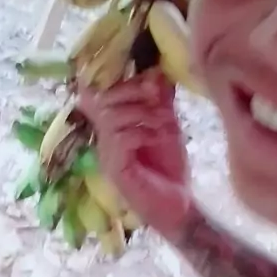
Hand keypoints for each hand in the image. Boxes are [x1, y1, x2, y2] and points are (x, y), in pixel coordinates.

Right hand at [78, 69, 190, 235]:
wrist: (179, 205)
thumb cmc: (169, 167)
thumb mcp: (167, 126)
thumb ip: (160, 101)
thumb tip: (157, 71)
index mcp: (113, 126)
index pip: (97, 94)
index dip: (118, 81)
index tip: (149, 79)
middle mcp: (104, 139)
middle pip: (100, 100)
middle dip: (130, 91)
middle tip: (155, 95)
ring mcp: (107, 155)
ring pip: (111, 117)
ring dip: (142, 113)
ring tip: (165, 122)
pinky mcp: (116, 169)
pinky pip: (121, 139)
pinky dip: (144, 132)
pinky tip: (161, 137)